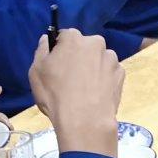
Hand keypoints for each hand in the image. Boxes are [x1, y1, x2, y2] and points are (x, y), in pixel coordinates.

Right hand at [28, 30, 124, 156]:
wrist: (85, 120)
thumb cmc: (55, 94)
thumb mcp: (36, 71)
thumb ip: (41, 50)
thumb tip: (46, 39)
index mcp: (73, 38)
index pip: (64, 36)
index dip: (59, 50)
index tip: (56, 64)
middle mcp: (95, 43)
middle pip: (84, 47)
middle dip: (78, 58)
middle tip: (69, 78)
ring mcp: (111, 58)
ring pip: (98, 59)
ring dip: (93, 68)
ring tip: (84, 89)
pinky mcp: (121, 74)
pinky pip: (109, 73)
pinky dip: (103, 80)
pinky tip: (96, 94)